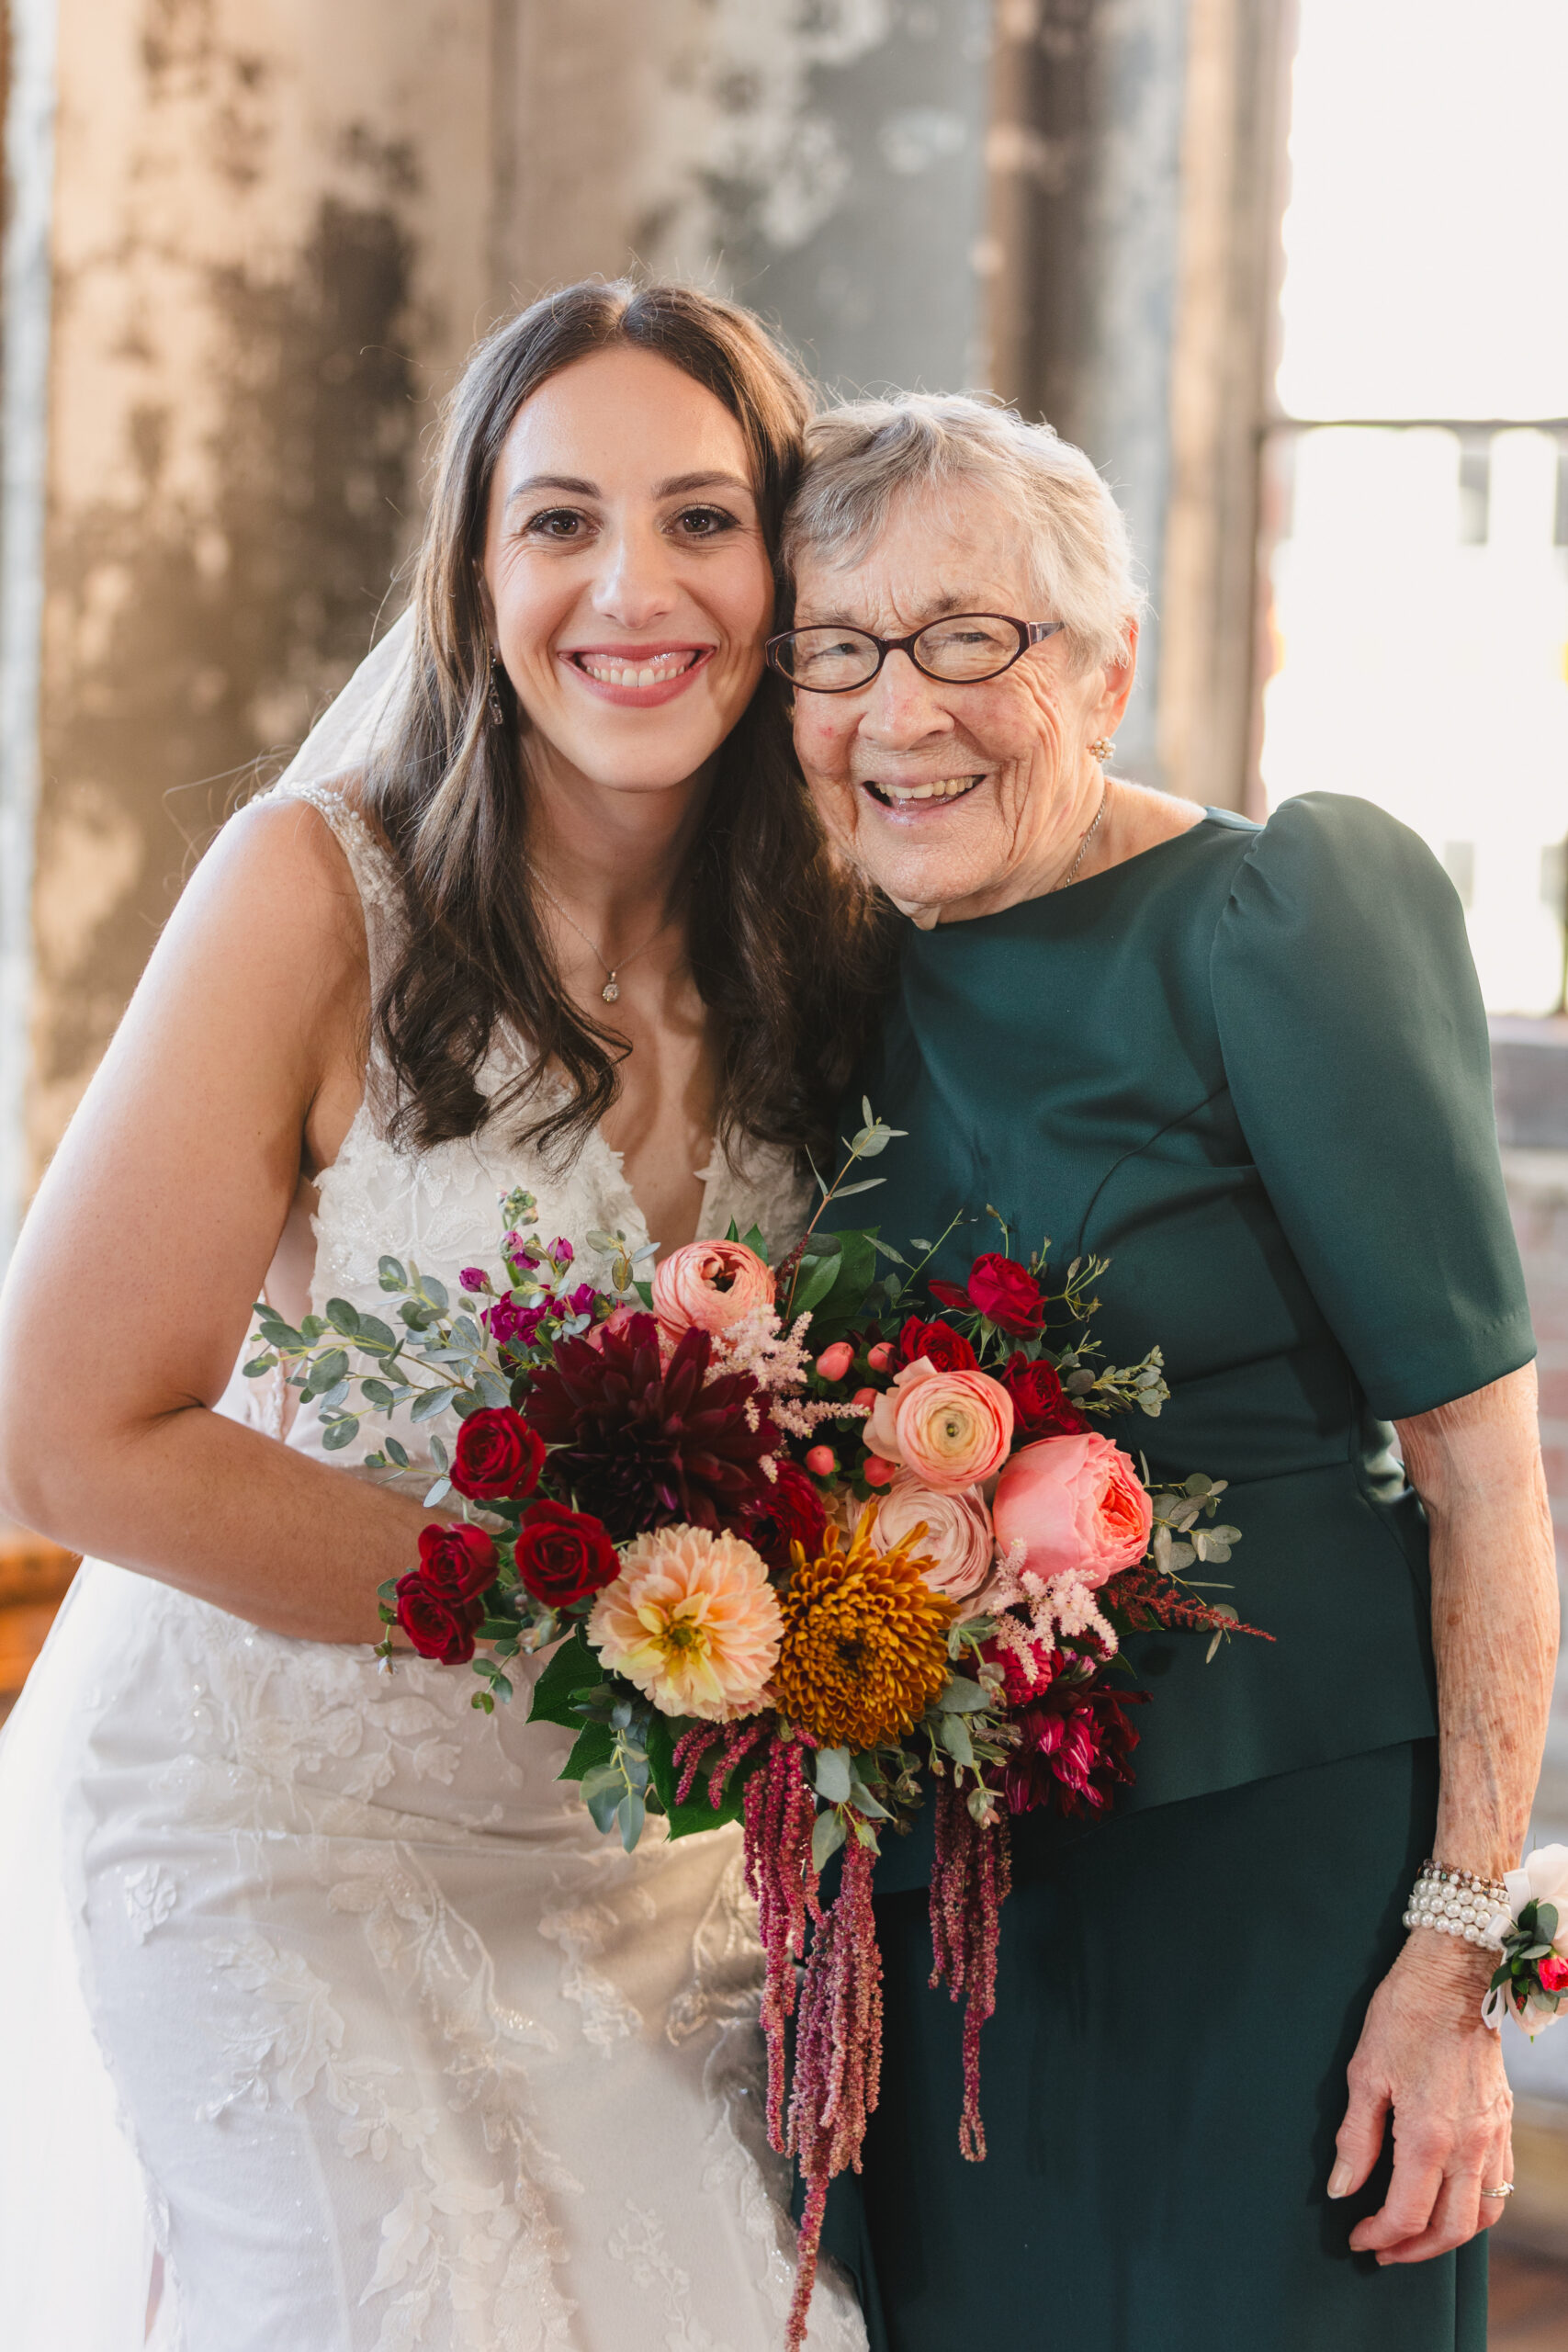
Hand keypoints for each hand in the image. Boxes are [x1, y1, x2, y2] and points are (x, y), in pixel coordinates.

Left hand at [1330, 1933, 1512, 2262]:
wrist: (1453, 1976)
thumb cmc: (1403, 2015)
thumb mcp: (1365, 2073)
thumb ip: (1356, 2139)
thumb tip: (1341, 2189)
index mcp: (1429, 2136)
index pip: (1407, 2214)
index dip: (1379, 2235)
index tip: (1358, 2237)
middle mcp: (1470, 2145)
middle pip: (1450, 2230)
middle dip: (1413, 2251)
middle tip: (1382, 2250)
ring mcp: (1493, 2136)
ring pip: (1483, 2215)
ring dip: (1449, 2237)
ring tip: (1415, 2236)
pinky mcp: (1504, 2122)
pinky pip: (1500, 2185)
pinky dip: (1477, 2208)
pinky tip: (1450, 2202)